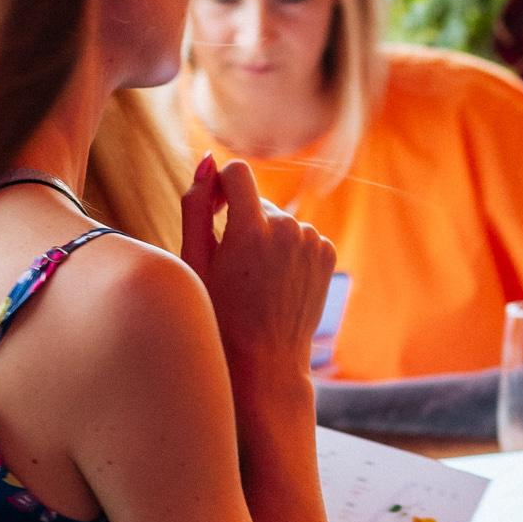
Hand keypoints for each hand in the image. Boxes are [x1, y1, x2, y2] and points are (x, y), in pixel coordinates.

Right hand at [180, 155, 334, 395]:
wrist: (265, 361)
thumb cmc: (219, 314)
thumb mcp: (195, 262)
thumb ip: (195, 206)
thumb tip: (206, 160)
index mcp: (251, 228)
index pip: (237, 171)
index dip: (220, 185)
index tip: (213, 210)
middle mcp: (288, 228)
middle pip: (257, 200)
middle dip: (241, 220)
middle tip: (231, 266)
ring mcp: (312, 240)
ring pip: (278, 219)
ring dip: (265, 237)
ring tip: (255, 279)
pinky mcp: (327, 252)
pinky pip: (299, 235)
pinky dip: (286, 250)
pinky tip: (276, 282)